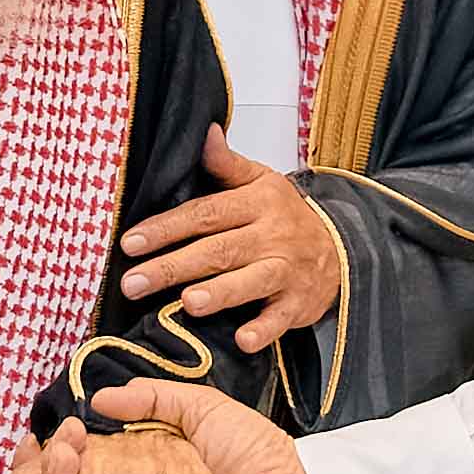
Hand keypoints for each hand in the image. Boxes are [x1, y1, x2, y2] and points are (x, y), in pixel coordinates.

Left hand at [115, 135, 346, 352]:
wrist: (342, 248)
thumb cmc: (288, 217)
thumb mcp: (262, 182)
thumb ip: (227, 164)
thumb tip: (204, 133)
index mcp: (257, 203)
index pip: (205, 214)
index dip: (167, 227)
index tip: (131, 242)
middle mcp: (271, 236)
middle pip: (218, 250)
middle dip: (173, 267)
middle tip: (134, 283)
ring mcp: (286, 271)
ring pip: (250, 282)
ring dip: (220, 293)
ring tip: (188, 303)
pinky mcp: (299, 303)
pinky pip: (281, 318)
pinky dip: (264, 330)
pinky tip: (243, 339)